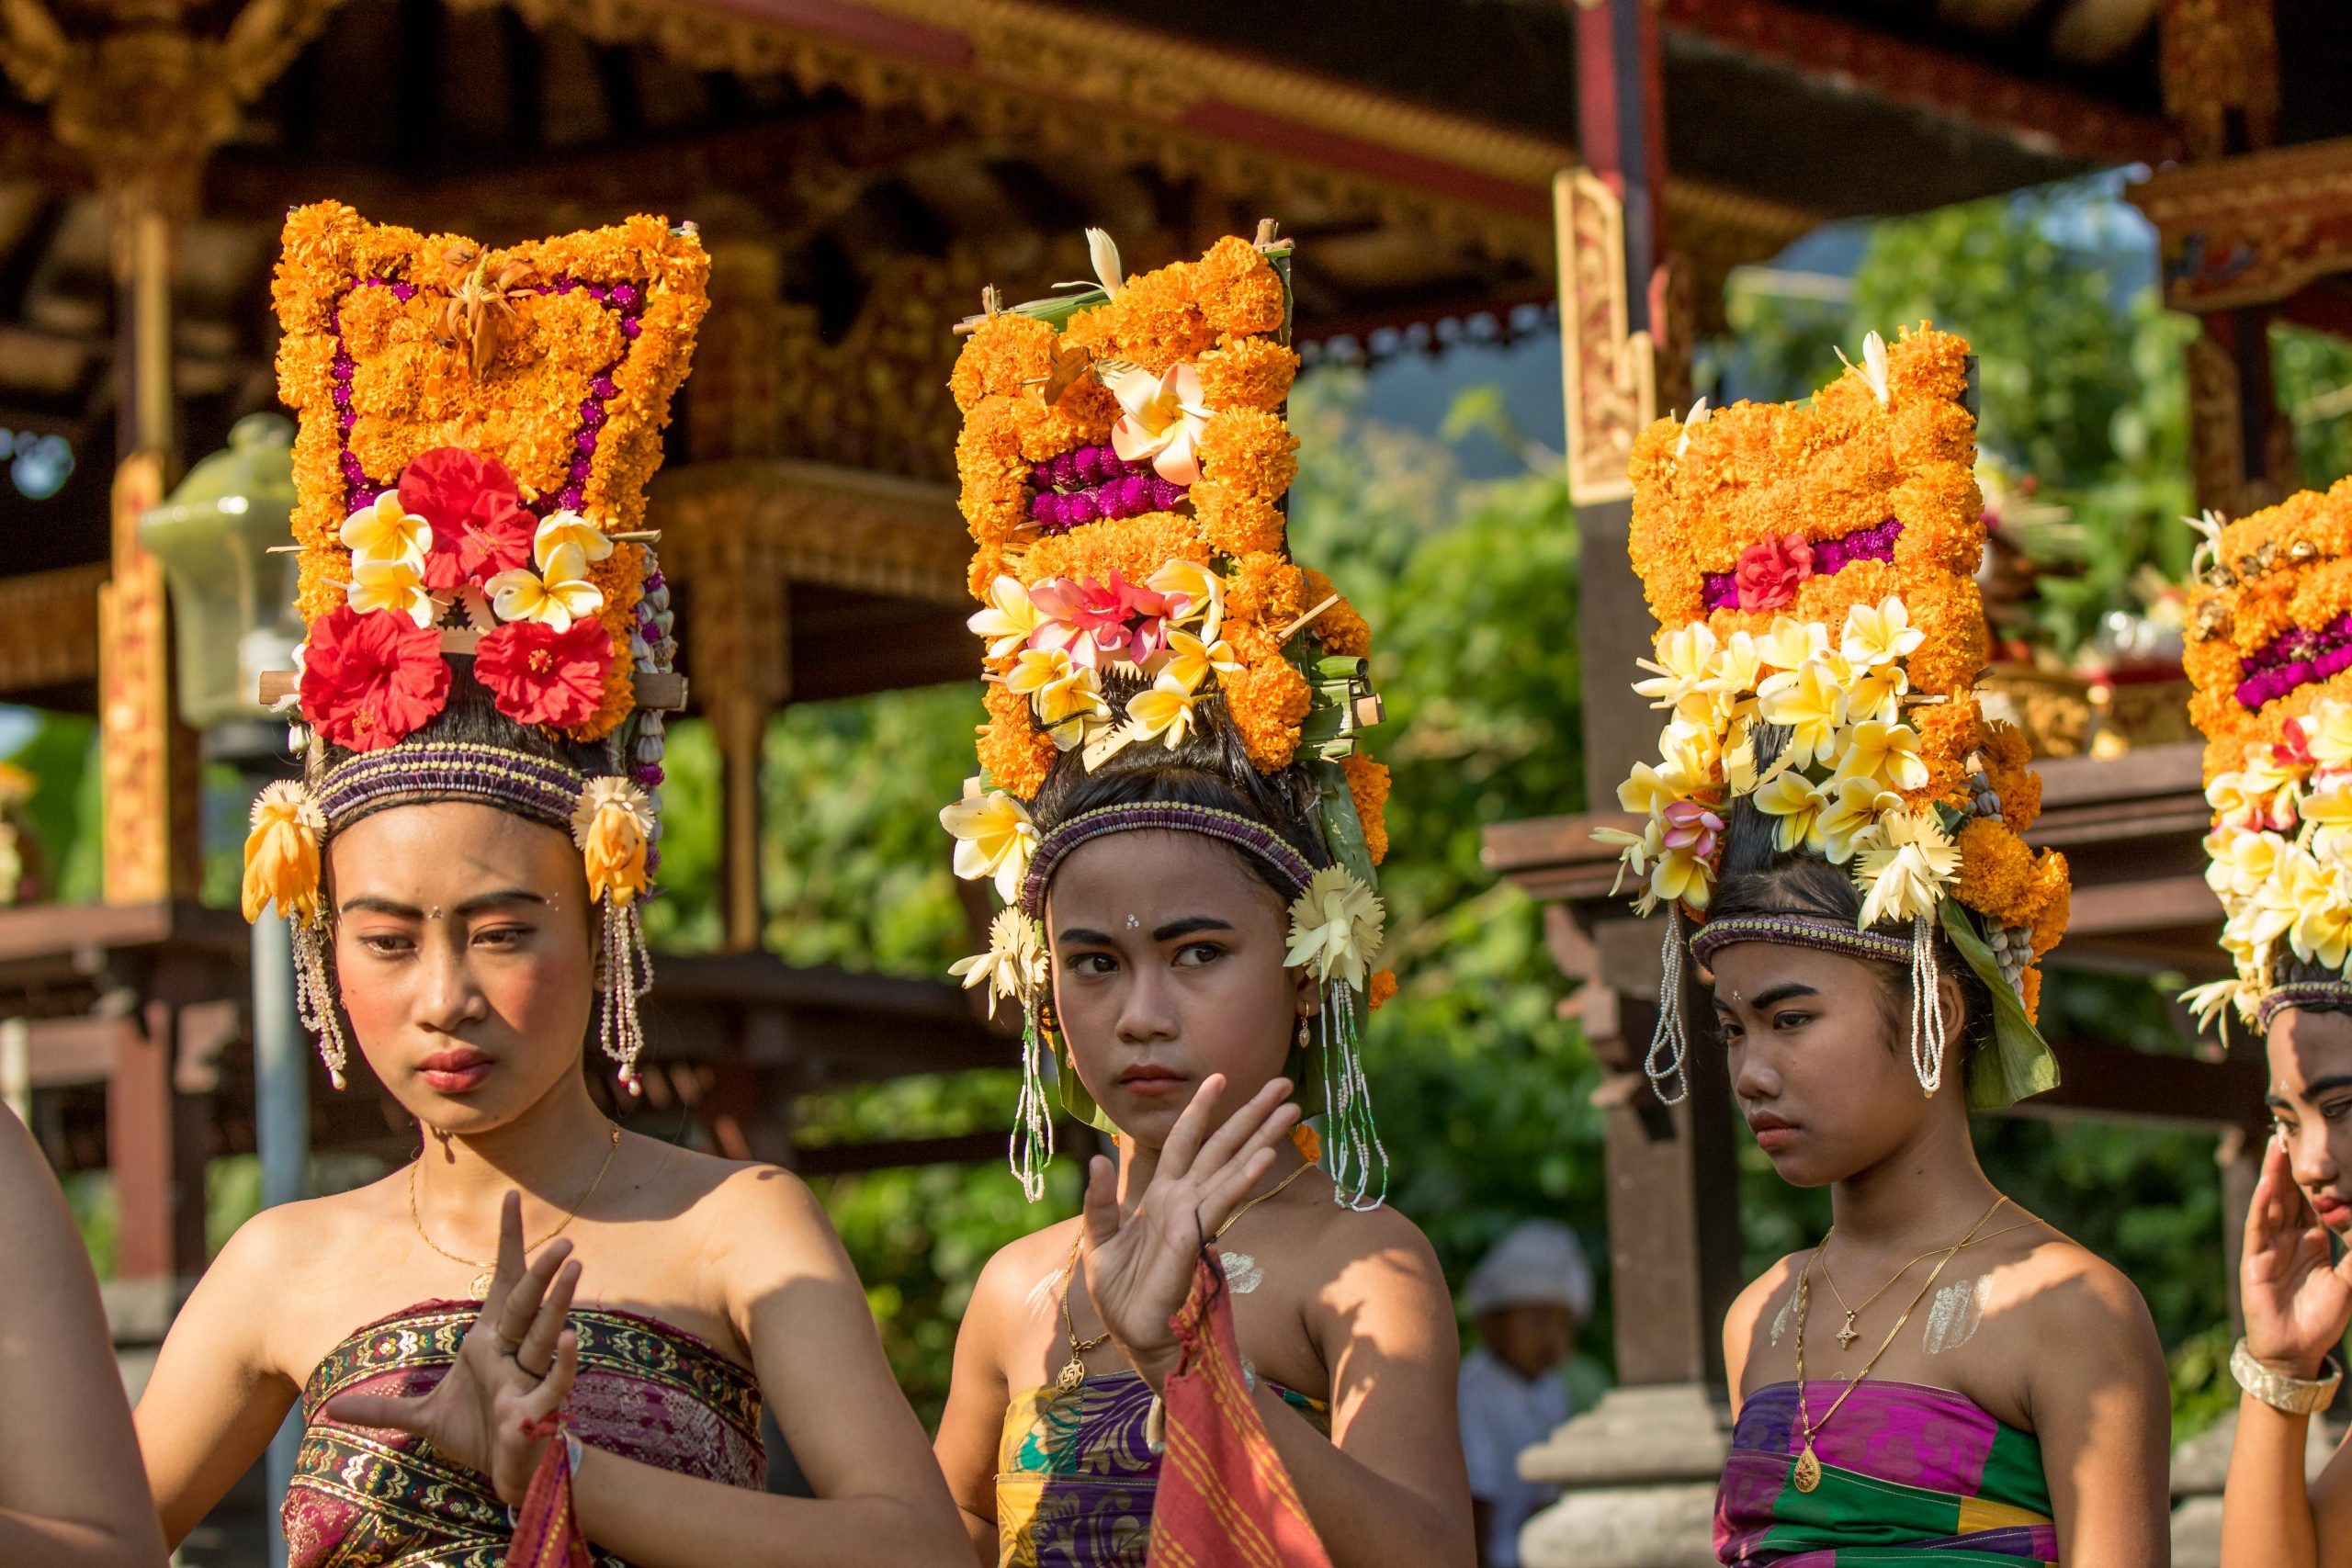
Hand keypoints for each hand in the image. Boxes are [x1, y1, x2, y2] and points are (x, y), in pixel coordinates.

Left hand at [326, 1190, 582, 1502]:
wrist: (504, 1474)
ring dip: (558, 1302)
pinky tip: (571, 1339)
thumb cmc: (476, 1433)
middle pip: (526, 1303)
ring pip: (546, 1334)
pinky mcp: (536, 1411)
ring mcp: (528, 1379)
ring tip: (573, 1267)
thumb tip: (329, 1408)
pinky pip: (554, 1383)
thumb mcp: (422, 1418)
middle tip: (563, 1238)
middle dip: (543, 1270)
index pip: (504, 1281)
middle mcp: (513, 1352)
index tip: (511, 1195)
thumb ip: (382, 1409)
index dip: (509, 1240)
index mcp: (491, 1341)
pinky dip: (563, 1363)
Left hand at [1081, 1074, 1300, 1392]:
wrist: (1133, 1336)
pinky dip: (1242, 1178)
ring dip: (1261, 1137)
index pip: (1184, 1142)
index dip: (1200, 1110)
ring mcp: (1192, 1218)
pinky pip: (1219, 1203)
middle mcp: (1184, 1200)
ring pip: (1231, 1167)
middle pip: (1222, 1147)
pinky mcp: (1193, 1239)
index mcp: (1162, 1195)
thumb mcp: (1098, 1239)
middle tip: (1284, 1086)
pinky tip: (1263, 1158)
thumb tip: (1096, 1158)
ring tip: (1291, 1111)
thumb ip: (1099, 1200)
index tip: (1220, 1077)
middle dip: (1251, 1115)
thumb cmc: (1120, 1292)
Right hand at [2241, 1131, 2351, 1378]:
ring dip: (2274, 1175)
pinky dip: (2262, 1204)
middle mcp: (2290, 1239)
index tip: (2318, 1149)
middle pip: (2291, 1195)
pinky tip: (2266, 1184)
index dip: (2315, 1177)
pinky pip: (2259, 1227)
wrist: (2297, 1351)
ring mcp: (2271, 1247)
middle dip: (2290, 1165)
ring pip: (2273, 1203)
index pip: (2314, 1202)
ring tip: (2277, 1146)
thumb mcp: (2349, 1281)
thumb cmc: (2323, 1319)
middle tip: (2291, 1131)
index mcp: (2313, 1241)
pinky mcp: (2256, 1259)